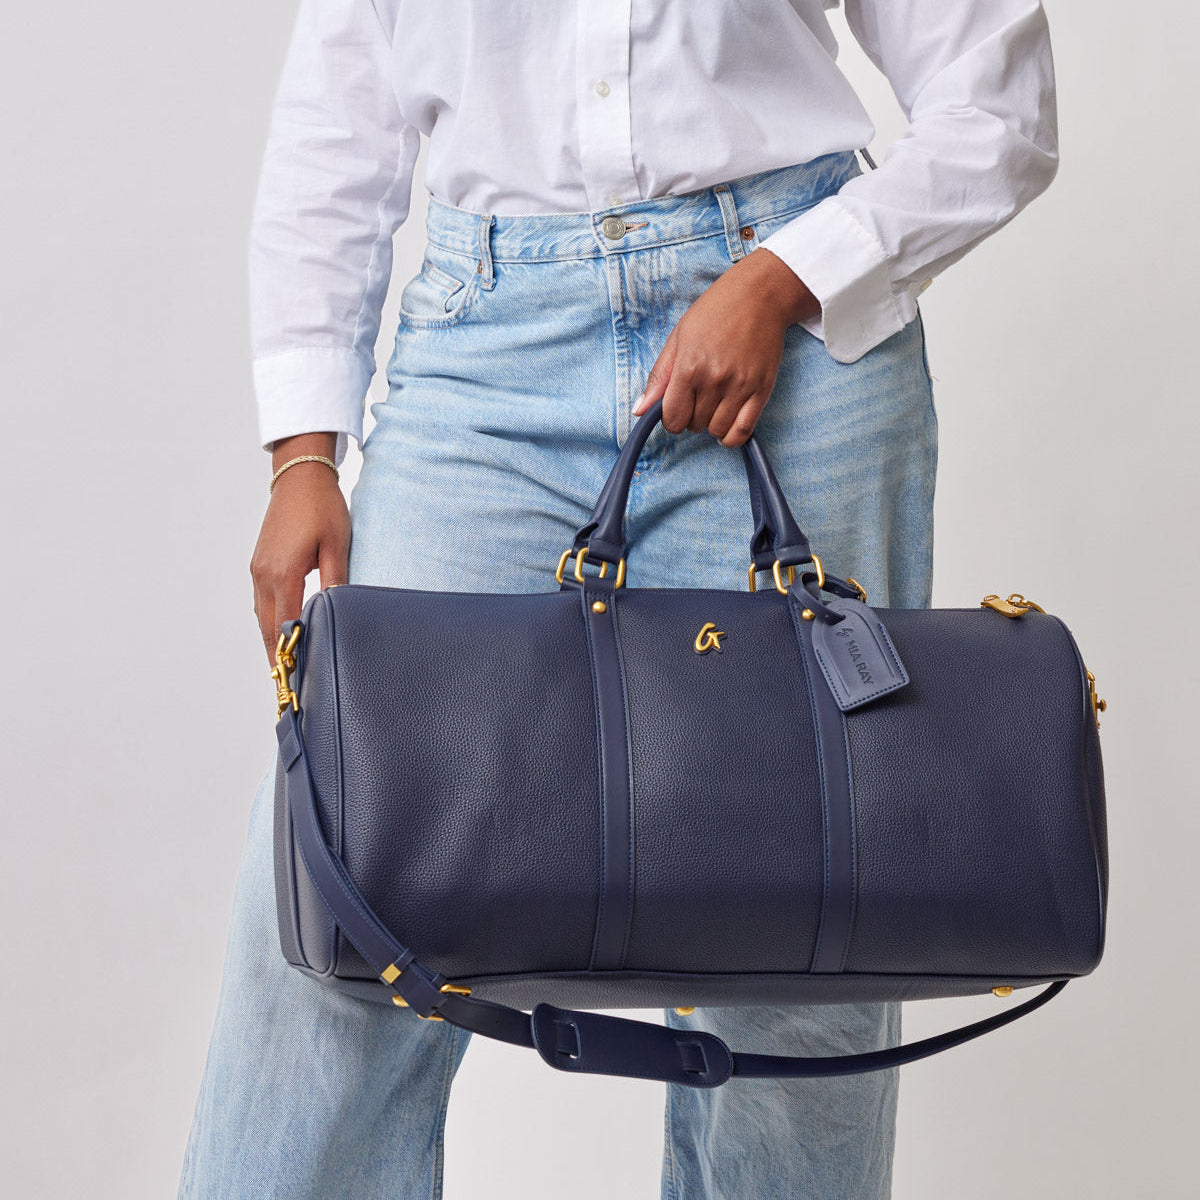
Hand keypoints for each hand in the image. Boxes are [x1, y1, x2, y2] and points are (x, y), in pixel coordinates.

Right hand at [251, 433, 350, 665]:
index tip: (297, 684)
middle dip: (279, 660)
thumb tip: (337, 615)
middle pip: (269, 630)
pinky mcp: (259, 565)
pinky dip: (271, 624)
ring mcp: (258, 571)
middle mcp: (264, 576)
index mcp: (284, 574)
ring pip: (263, 619)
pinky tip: (283, 637)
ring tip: (286, 672)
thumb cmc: (323, 508)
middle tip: (290, 691)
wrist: (300, 477)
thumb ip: (336, 583)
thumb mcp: (337, 546)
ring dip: (273, 644)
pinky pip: (263, 604)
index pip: (285, 628)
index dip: (290, 657)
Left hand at [630, 247, 819, 445]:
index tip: (676, 408)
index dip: (670, 419)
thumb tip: (639, 411)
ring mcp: (741, 386)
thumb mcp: (678, 338)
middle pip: (694, 425)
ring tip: (714, 405)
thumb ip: (659, 377)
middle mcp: (715, 379)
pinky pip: (743, 431)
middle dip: (691, 417)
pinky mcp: (763, 390)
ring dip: (711, 424)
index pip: (673, 418)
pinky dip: (732, 436)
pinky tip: (728, 422)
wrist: (760, 295)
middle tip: (697, 398)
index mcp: (689, 366)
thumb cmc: (715, 312)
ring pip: (717, 431)